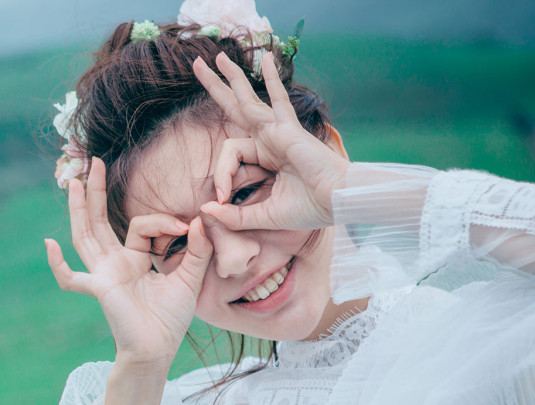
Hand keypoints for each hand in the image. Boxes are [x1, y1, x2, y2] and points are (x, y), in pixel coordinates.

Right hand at [45, 157, 213, 365]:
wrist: (159, 350)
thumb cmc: (170, 319)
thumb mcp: (190, 278)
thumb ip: (197, 250)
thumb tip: (201, 219)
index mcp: (133, 259)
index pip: (140, 226)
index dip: (164, 221)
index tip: (188, 228)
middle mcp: (113, 263)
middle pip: (99, 221)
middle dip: (96, 192)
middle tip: (95, 161)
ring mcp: (103, 274)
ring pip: (85, 236)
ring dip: (79, 209)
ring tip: (74, 182)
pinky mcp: (99, 289)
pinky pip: (71, 279)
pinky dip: (58, 265)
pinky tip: (48, 245)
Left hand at [193, 51, 348, 231]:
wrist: (338, 202)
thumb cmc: (309, 208)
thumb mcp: (263, 216)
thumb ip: (235, 217)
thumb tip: (205, 210)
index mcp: (263, 157)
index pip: (229, 155)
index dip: (220, 176)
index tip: (223, 199)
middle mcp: (268, 139)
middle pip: (235, 109)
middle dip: (215, 88)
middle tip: (196, 65)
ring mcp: (278, 131)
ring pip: (247, 101)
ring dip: (229, 78)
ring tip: (211, 57)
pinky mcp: (289, 130)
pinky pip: (278, 100)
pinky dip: (272, 79)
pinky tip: (266, 57)